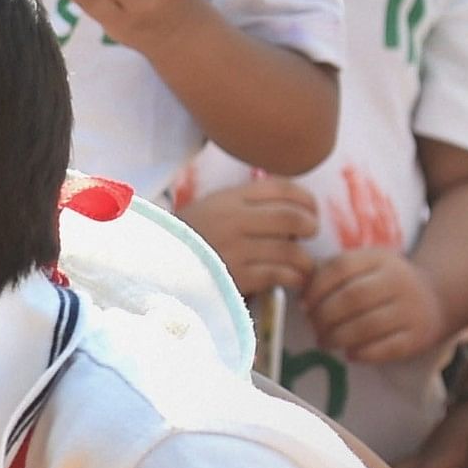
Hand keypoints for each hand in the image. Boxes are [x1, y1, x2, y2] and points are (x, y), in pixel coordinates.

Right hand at [178, 176, 319, 299]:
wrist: (156, 268)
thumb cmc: (190, 238)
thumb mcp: (211, 207)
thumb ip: (245, 202)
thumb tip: (291, 203)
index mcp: (229, 198)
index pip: (281, 188)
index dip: (306, 198)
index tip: (312, 210)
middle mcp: (233, 220)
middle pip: (291, 217)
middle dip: (310, 226)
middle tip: (310, 235)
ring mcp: (234, 249)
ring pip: (290, 250)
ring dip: (305, 259)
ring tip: (303, 265)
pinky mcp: (235, 277)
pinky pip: (278, 275)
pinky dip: (293, 277)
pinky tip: (292, 279)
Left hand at [305, 245, 447, 366]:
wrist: (436, 298)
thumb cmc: (384, 284)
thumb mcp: (364, 267)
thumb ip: (332, 275)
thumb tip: (302, 299)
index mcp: (379, 259)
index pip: (341, 267)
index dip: (315, 288)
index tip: (303, 306)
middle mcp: (398, 280)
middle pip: (352, 298)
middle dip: (324, 317)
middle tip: (314, 328)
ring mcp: (411, 309)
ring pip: (368, 325)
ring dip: (338, 337)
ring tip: (325, 342)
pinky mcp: (418, 335)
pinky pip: (387, 348)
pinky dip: (363, 353)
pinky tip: (350, 354)